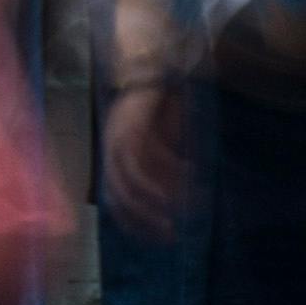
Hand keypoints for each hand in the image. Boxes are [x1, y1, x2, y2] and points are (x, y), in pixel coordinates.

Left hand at [101, 78, 192, 232]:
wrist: (152, 67)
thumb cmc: (157, 106)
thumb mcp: (159, 140)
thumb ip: (162, 166)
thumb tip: (175, 194)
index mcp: (114, 156)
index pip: (116, 200)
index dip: (134, 223)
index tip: (157, 237)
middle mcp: (113, 149)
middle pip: (123, 194)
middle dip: (147, 217)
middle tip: (170, 232)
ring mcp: (122, 136)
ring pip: (136, 177)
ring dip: (160, 195)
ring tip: (184, 207)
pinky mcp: (136, 123)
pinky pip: (154, 153)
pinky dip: (173, 167)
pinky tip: (192, 171)